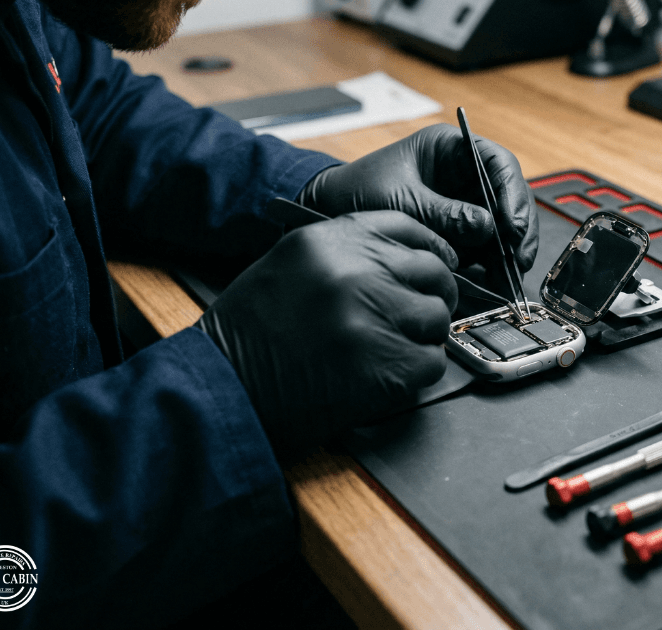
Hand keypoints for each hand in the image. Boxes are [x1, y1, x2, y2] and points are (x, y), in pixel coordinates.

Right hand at [196, 212, 458, 464]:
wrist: (225, 393)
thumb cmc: (250, 335)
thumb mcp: (287, 266)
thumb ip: (343, 254)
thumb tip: (402, 260)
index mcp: (327, 242)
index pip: (406, 228)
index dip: (427, 249)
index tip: (431, 267)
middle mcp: (354, 273)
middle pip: (432, 272)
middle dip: (430, 295)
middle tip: (411, 318)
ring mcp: (373, 320)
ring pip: (437, 318)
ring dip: (421, 337)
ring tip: (387, 350)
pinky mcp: (388, 368)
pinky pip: (431, 362)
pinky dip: (415, 372)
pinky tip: (384, 376)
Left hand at [299, 123, 538, 273]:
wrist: (325, 215)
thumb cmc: (355, 193)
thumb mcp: (401, 202)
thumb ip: (443, 214)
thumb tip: (487, 226)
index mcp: (449, 149)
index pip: (497, 162)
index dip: (511, 192)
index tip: (510, 223)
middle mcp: (462, 175)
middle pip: (508, 196)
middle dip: (517, 228)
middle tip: (518, 257)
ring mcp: (463, 205)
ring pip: (502, 225)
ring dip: (509, 251)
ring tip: (509, 275)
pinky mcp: (458, 234)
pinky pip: (486, 247)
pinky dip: (494, 265)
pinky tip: (496, 280)